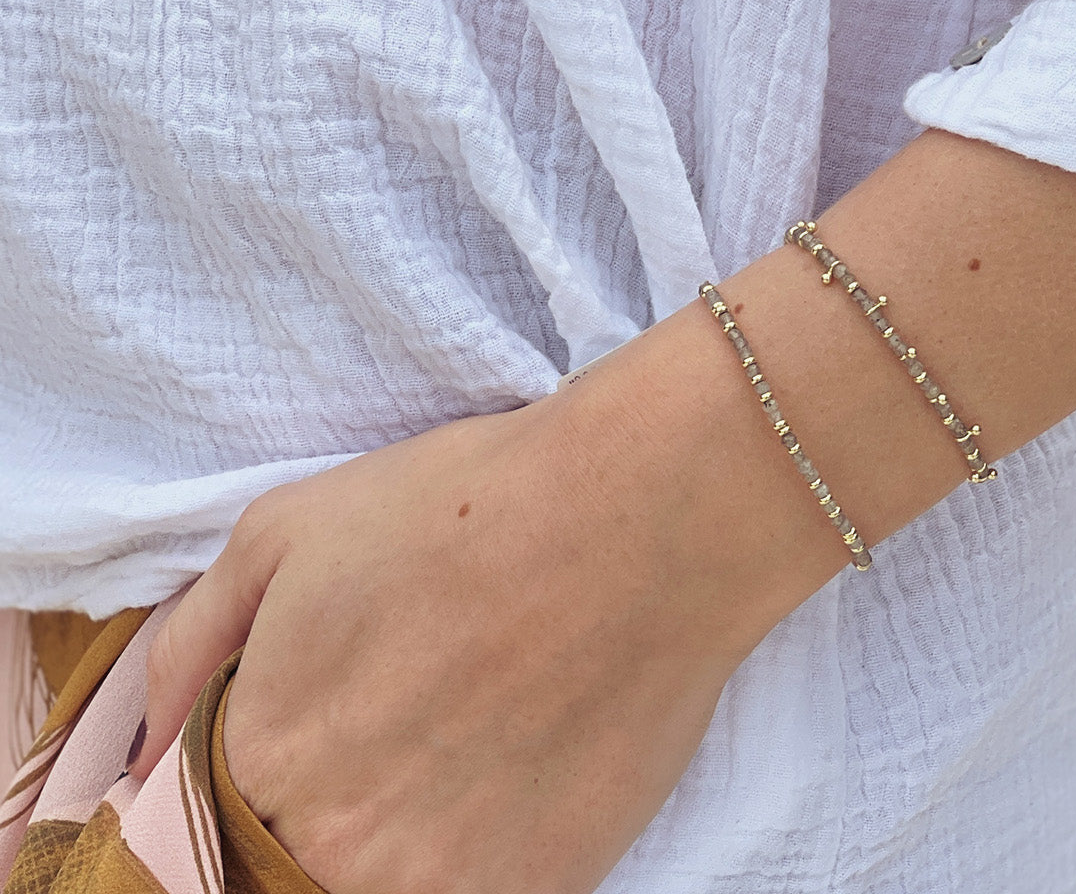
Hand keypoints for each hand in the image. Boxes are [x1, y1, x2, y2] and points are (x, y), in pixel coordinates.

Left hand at [129, 389, 774, 892]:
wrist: (643, 520)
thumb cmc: (469, 507)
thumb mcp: (286, 532)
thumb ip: (189, 648)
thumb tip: (146, 738)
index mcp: (259, 757)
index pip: (202, 827)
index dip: (256, 777)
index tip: (315, 736)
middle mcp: (336, 845)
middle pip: (291, 864)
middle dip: (324, 808)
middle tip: (401, 726)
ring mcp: (442, 884)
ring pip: (381, 882)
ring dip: (402, 836)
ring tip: (465, 738)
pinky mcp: (539, 891)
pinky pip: (474, 892)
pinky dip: (480, 850)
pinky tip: (518, 765)